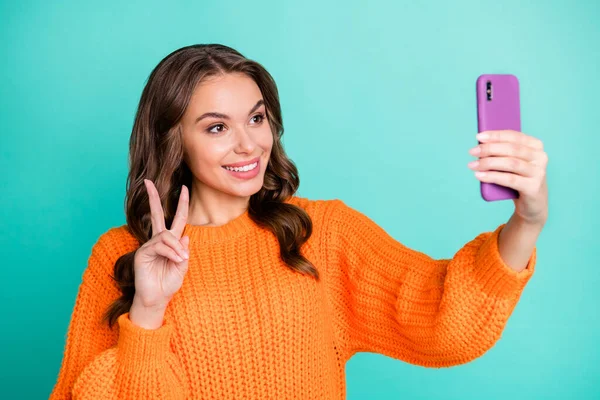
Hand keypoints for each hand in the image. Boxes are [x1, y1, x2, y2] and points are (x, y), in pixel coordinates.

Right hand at [132, 179, 189, 310]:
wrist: (157, 298)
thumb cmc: (169, 284)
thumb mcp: (182, 267)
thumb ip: (183, 252)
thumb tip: (184, 237)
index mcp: (171, 242)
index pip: (177, 219)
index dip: (182, 204)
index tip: (184, 188)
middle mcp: (159, 240)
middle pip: (157, 214)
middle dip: (153, 198)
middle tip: (148, 182)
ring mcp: (149, 245)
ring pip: (166, 235)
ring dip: (176, 247)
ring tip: (181, 260)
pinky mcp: (142, 252)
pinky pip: (160, 245)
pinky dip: (170, 252)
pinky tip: (175, 260)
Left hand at [468, 130, 547, 226]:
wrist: (532, 204)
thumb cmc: (518, 178)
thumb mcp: (512, 162)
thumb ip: (502, 152)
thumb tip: (480, 144)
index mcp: (536, 146)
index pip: (514, 136)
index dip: (496, 135)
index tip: (479, 136)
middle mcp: (540, 157)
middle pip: (512, 149)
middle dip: (489, 148)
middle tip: (472, 151)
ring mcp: (538, 172)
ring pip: (511, 163)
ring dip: (488, 163)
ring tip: (472, 165)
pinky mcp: (533, 187)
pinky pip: (510, 180)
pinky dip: (493, 177)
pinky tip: (480, 176)